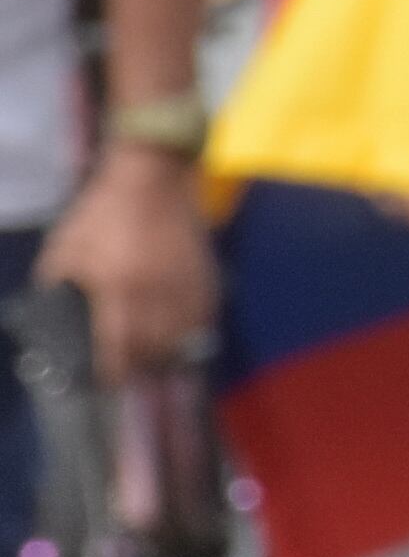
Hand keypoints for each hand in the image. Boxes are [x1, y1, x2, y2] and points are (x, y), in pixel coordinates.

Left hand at [40, 145, 213, 379]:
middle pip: (153, 350)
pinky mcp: (206, 275)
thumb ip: (58, 289)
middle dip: (138, 367)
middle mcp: (156, 293)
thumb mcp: (65, 250)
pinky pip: (201, 318)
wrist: (153, 177)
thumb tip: (55, 323)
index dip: (111, 372)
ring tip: (151, 358)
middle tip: (125, 371)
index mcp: (118, 288)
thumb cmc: (102, 213)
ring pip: (182, 338)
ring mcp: (186, 285)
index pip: (118, 348)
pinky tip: (177, 333)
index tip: (104, 380)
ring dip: (165, 354)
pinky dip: (189, 333)